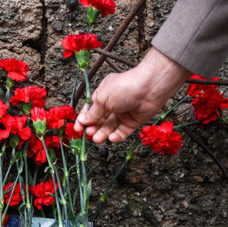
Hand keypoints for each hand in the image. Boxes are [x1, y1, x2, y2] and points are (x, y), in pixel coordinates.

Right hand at [74, 47, 190, 143]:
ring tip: (98, 139)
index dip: (83, 119)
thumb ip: (93, 112)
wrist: (150, 88)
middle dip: (93, 128)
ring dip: (103, 133)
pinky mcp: (133, 121)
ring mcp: (123, 113)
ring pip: (110, 126)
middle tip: (88, 135)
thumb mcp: (103, 98)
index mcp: (103, 94)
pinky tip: (112, 137)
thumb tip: (83, 121)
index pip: (90, 109)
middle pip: (99, 119)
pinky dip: (117, 135)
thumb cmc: (124, 87)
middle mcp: (112, 104)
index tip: (77, 129)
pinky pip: (123, 131)